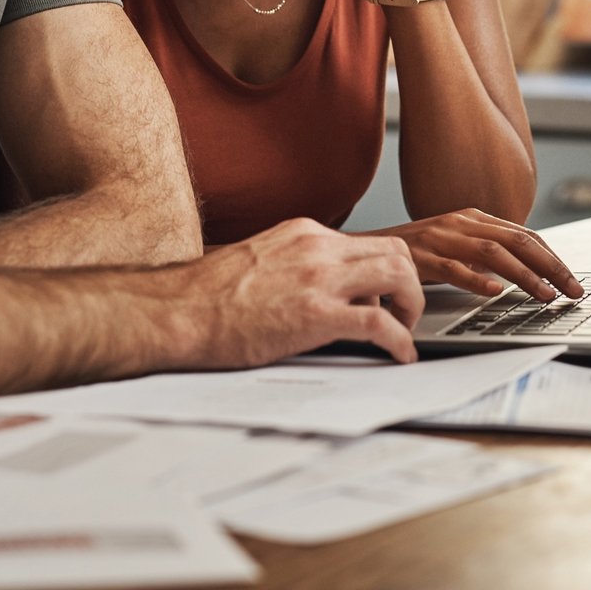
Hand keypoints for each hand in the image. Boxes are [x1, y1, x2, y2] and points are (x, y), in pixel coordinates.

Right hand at [183, 218, 425, 363]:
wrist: (177, 311)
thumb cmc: (206, 296)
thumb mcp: (261, 262)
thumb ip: (296, 267)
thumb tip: (318, 290)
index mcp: (304, 233)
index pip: (368, 242)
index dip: (386, 272)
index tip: (386, 296)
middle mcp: (317, 247)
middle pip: (396, 251)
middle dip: (411, 284)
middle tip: (404, 313)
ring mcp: (318, 279)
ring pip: (399, 275)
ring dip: (412, 306)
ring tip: (405, 331)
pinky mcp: (316, 315)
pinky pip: (380, 324)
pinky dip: (400, 341)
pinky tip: (400, 356)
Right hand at [367, 209, 583, 302]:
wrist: (365, 248)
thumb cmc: (414, 251)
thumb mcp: (454, 244)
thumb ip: (483, 251)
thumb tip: (523, 269)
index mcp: (472, 218)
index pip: (524, 235)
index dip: (552, 257)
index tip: (572, 279)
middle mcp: (460, 223)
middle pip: (517, 241)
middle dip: (551, 266)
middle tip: (572, 290)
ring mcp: (441, 238)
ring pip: (493, 254)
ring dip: (525, 276)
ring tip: (545, 295)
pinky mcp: (421, 257)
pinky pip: (454, 268)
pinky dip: (477, 280)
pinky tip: (495, 292)